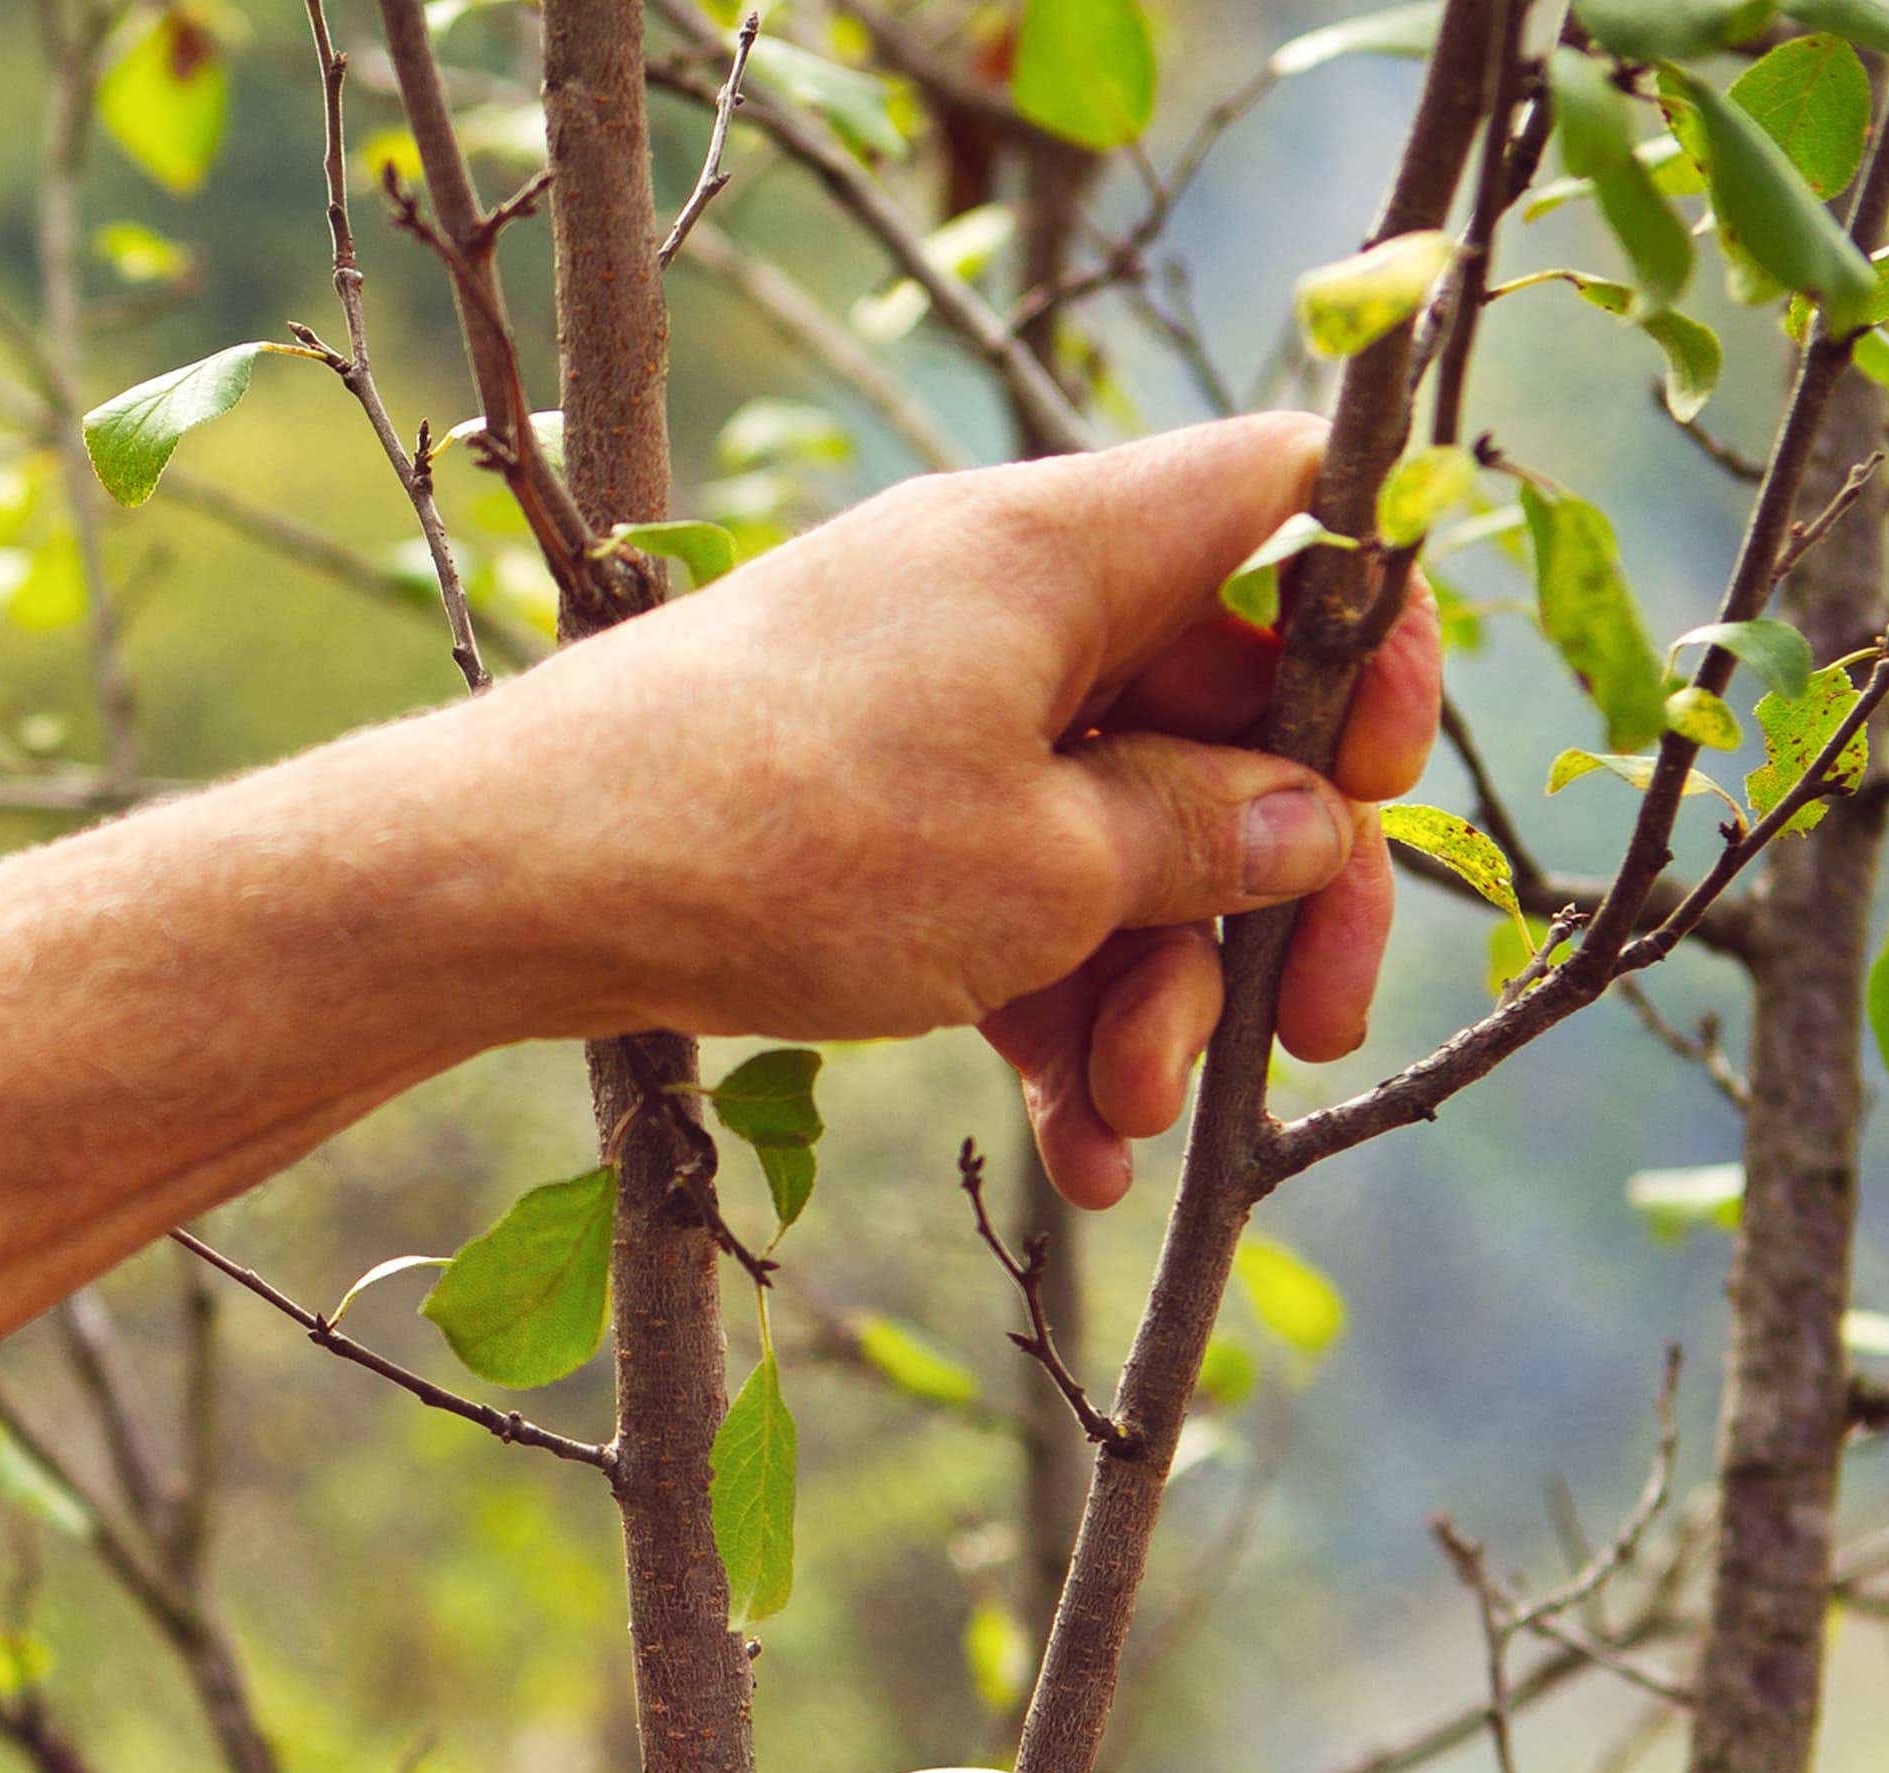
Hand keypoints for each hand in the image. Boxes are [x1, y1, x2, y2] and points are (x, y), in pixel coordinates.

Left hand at [456, 410, 1445, 1208]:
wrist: (517, 885)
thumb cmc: (787, 845)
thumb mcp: (1046, 871)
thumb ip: (1204, 842)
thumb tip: (1311, 825)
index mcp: (1068, 545)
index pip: (1293, 498)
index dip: (1369, 630)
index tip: (1370, 780)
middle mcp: (1003, 600)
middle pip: (1220, 716)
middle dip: (1273, 889)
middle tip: (1312, 1030)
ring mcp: (926, 707)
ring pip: (1112, 833)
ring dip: (1152, 989)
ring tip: (1126, 1127)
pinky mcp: (860, 810)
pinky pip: (1007, 890)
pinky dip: (1049, 1008)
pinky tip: (1077, 1158)